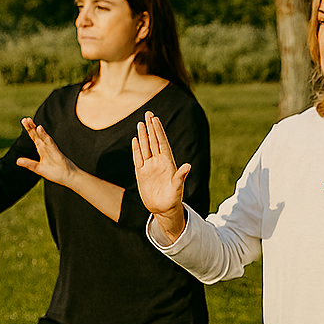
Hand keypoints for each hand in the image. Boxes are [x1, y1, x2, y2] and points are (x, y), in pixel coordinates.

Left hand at [14, 118, 80, 187]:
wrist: (68, 178)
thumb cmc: (55, 173)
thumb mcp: (38, 169)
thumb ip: (29, 164)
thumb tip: (18, 161)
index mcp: (42, 150)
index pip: (34, 137)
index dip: (29, 130)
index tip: (24, 121)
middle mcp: (46, 147)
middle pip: (37, 135)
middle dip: (31, 127)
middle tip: (25, 119)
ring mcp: (51, 149)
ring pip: (42, 137)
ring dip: (36, 129)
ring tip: (30, 121)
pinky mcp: (56, 152)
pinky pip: (49, 142)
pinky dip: (44, 135)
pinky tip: (40, 129)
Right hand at [132, 111, 190, 236]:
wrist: (163, 209)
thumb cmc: (173, 199)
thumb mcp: (178, 187)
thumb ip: (181, 176)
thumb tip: (188, 165)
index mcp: (168, 163)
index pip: (162, 143)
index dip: (159, 131)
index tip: (156, 119)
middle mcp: (159, 162)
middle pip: (154, 141)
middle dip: (151, 127)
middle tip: (148, 113)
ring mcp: (149, 167)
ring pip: (145, 147)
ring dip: (143, 135)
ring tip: (140, 123)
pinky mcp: (141, 174)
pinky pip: (138, 158)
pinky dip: (136, 149)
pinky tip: (135, 140)